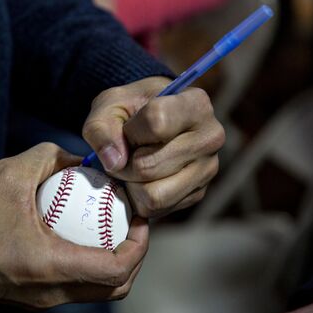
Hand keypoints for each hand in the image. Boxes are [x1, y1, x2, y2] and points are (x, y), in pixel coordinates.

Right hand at [0, 143, 148, 308]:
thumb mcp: (8, 173)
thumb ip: (50, 157)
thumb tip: (79, 158)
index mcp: (49, 265)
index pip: (117, 269)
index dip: (140, 244)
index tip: (139, 217)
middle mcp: (50, 292)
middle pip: (116, 287)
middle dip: (134, 255)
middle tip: (131, 224)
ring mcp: (42, 301)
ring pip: (97, 291)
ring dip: (113, 263)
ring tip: (110, 229)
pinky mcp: (33, 299)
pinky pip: (76, 288)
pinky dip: (90, 266)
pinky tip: (80, 237)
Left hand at [82, 77, 224, 217]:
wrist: (151, 123)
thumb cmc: (131, 110)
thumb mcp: (109, 105)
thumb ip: (101, 128)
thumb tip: (114, 162)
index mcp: (196, 103)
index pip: (156, 122)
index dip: (129, 131)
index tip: (128, 128)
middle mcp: (210, 137)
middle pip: (148, 165)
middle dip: (124, 164)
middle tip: (123, 154)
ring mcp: (207, 169)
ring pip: (154, 195)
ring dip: (131, 185)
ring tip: (133, 167)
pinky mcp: (198, 194)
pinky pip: (157, 209)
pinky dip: (140, 199)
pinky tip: (143, 179)